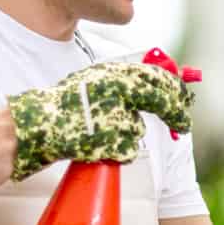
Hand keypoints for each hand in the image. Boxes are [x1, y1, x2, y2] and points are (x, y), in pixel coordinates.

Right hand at [7, 62, 193, 180]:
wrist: (38, 124)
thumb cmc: (67, 103)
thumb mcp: (96, 80)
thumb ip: (126, 81)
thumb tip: (163, 81)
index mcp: (117, 73)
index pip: (159, 77)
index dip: (176, 90)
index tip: (185, 99)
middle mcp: (120, 90)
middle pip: (162, 102)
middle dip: (176, 114)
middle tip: (183, 125)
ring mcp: (116, 115)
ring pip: (137, 130)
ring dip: (126, 134)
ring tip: (98, 131)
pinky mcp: (111, 141)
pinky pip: (127, 150)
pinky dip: (116, 151)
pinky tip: (96, 144)